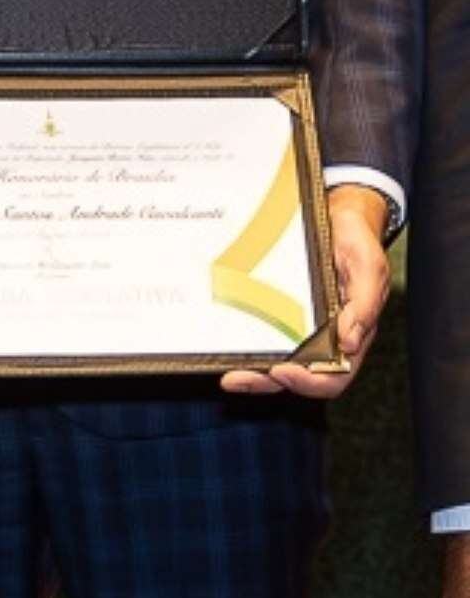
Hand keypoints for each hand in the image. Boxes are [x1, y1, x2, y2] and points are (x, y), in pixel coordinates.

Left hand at [221, 184, 390, 400]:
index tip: (283, 370)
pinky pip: (270, 336)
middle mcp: (328, 336)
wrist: (340, 214)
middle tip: (237, 378)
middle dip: (269, 382)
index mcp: (353, 333)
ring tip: (229, 375)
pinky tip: (230, 347)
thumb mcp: (368, 265)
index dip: (310, 382)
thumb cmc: (357, 239)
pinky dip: (252, 346)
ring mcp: (306, 326)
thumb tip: (349, 342)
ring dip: (255, 372)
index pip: (336, 375)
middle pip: (301, 375)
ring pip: (281, 360)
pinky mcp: (287, 311)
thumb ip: (364, 304)